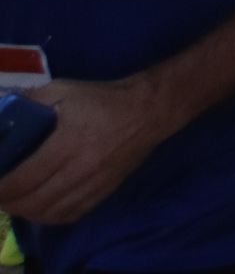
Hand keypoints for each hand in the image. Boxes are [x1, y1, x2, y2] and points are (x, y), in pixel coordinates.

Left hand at [0, 76, 172, 226]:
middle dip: (9, 203)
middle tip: (1, 194)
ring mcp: (93, 184)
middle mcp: (79, 169)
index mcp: (67, 143)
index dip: (1, 188)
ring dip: (27, 212)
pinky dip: (50, 216)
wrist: (148, 111)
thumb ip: (30, 99)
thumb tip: (2, 105)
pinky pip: (70, 215)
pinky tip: (43, 207)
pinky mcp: (104, 192)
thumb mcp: (64, 90)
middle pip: (33, 202)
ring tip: (17, 202)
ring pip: (50, 214)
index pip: (24, 179)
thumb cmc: (102, 99)